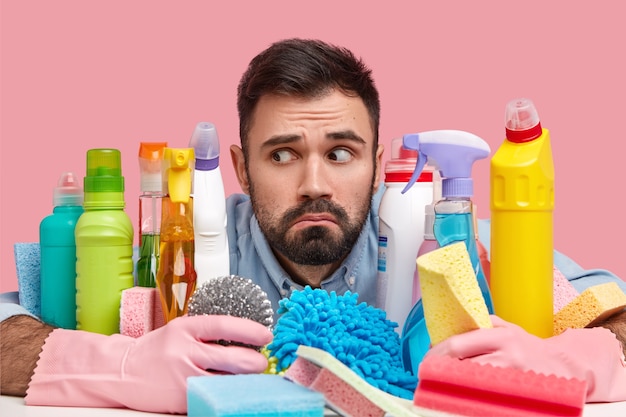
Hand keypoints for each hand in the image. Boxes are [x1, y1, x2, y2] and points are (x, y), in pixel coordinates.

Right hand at [26, 315, 272, 413]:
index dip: (249, 330)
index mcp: (185, 328)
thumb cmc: (157, 349)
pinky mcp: (181, 399)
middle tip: (262, 362)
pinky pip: (213, 396)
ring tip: (251, 378)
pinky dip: (227, 394)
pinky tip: (234, 392)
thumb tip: (245, 338)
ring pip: (226, 381)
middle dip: (254, 362)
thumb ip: (207, 333)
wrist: (120, 372)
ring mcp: (182, 377)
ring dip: (244, 381)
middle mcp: (184, 351)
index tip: (266, 335)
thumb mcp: (179, 331)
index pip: (223, 325)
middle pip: (231, 358)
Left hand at [428, 315, 625, 401]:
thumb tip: (448, 330)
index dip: (437, 352)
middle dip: (441, 370)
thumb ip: (481, 325)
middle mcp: (507, 356)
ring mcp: (513, 377)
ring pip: (472, 383)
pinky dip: (471, 396)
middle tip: (428, 374)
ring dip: (453, 384)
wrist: (566, 367)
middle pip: (462, 365)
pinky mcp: (517, 395)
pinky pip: (486, 397)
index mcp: (501, 336)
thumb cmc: (530, 347)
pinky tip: (461, 395)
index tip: (426, 358)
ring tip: (441, 383)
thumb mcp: (508, 328)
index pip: (459, 344)